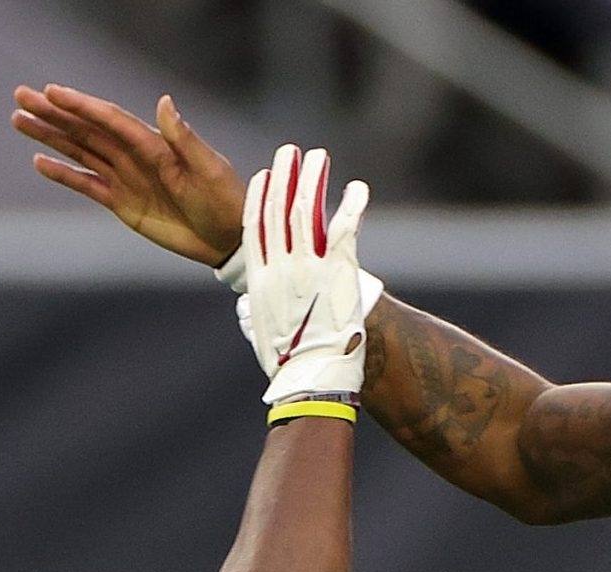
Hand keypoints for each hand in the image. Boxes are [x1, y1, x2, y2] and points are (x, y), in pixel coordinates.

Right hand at [12, 85, 243, 265]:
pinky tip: (41, 162)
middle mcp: (134, 156)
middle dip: (54, 114)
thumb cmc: (224, 200)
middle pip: (87, 130)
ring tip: (20, 121)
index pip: (109, 119)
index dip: (81, 106)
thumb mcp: (208, 168)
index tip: (52, 93)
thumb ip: (184, 138)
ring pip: (81, 152)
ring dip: (51, 137)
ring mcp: (126, 178)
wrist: (229, 237)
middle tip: (21, 97)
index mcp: (154, 144)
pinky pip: (87, 185)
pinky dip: (65, 174)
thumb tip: (164, 102)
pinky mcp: (122, 203)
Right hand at [243, 145, 369, 402]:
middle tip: (290, 151)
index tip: (263, 177)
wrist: (312, 380)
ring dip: (312, 180)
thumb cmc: (291, 365)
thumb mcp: (266, 332)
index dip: (259, 197)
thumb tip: (258, 310)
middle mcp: (279, 267)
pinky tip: (357, 187)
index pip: (254, 227)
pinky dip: (350, 205)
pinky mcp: (336, 272)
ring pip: (305, 211)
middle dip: (284, 176)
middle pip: (277, 209)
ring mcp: (307, 268)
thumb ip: (264, 309)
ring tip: (317, 156)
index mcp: (259, 280)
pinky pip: (343, 229)